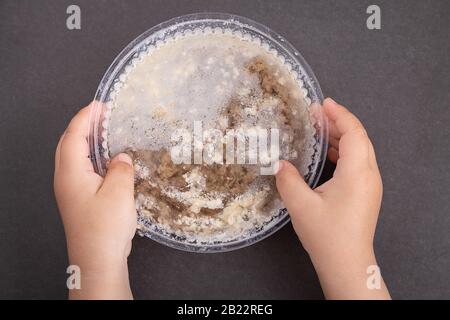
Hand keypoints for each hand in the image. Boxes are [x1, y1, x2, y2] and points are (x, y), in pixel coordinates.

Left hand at [54, 103, 135, 298]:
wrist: (97, 260)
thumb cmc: (104, 228)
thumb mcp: (119, 192)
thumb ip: (121, 168)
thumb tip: (121, 157)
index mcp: (70, 173)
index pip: (73, 135)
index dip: (85, 117)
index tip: (100, 104)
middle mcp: (65, 179)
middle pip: (68, 143)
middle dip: (83, 125)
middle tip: (102, 115)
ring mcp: (70, 190)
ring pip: (74, 157)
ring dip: (87, 141)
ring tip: (105, 132)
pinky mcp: (79, 199)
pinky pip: (82, 170)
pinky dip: (92, 157)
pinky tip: (109, 160)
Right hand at [275, 98, 389, 298]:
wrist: (347, 264)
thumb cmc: (327, 234)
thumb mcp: (300, 204)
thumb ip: (288, 178)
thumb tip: (279, 163)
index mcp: (357, 172)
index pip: (354, 132)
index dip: (339, 114)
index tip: (322, 103)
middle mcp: (369, 175)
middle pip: (359, 138)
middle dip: (339, 122)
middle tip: (316, 114)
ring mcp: (370, 185)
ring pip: (360, 150)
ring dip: (341, 137)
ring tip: (319, 129)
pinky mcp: (366, 194)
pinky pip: (358, 163)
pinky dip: (343, 152)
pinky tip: (327, 154)